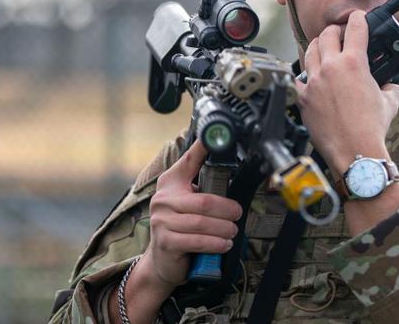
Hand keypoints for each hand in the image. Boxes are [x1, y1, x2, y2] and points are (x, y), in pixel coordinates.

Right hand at [142, 139, 242, 287]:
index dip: (201, 149)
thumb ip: (202, 185)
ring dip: (224, 228)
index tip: (213, 139)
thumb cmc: (181, 227)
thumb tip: (225, 165)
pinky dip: (215, 243)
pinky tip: (224, 243)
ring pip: (202, 223)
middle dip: (227, 209)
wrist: (162, 260)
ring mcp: (161, 222)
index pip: (188, 161)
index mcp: (170, 183)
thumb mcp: (188, 201)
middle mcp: (162, 199)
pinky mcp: (166, 242)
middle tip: (237, 214)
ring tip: (233, 230)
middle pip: (204, 201)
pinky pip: (197, 241)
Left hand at [295, 10, 398, 175]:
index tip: (360, 17)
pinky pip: (298, 79)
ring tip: (323, 49)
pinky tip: (310, 78)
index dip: (359, 19)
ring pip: (310, 52)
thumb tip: (390, 86)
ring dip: (318, 46)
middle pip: (327, 35)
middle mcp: (331, 68)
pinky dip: (304, 76)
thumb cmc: (371, 129)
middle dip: (335, 31)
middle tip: (340, 35)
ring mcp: (314, 82)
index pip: (355, 28)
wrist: (355, 151)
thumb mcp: (390, 102)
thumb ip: (390, 87)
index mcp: (354, 63)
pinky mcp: (303, 98)